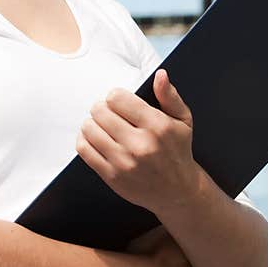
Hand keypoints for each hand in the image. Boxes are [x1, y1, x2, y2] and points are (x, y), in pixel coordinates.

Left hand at [75, 68, 200, 214]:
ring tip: (101, 125)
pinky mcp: (112, 176)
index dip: (115, 96)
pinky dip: (84, 139)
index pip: (117, 98)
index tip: (118, 102)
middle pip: (100, 111)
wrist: (177, 191)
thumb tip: (160, 75)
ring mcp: (124, 162)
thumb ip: (170, 96)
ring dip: (92, 123)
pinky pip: (84, 150)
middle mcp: (140, 144)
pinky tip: (93, 137)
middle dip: (102, 108)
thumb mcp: (183, 120)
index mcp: (158, 126)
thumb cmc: (178, 151)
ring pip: (89, 129)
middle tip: (108, 112)